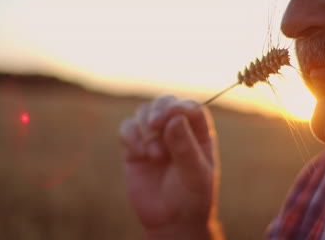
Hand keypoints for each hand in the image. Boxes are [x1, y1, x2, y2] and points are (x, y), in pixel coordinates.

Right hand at [119, 95, 221, 238]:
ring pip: (144, 112)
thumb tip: (174, 118)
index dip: (181, 106)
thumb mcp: (195, 174)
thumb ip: (186, 147)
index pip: (191, 108)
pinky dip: (130, 136)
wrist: (171, 221)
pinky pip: (127, 128)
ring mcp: (154, 137)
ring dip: (146, 128)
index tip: (173, 114)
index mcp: (197, 133)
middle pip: (165, 103)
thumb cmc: (191, 197)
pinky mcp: (135, 148)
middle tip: (156, 124)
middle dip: (159, 109)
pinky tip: (139, 153)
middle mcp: (176, 130)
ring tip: (155, 155)